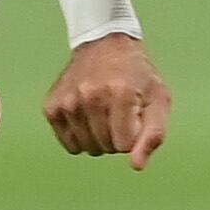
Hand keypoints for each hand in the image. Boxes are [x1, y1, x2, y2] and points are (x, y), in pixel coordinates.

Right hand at [43, 32, 172, 166]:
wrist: (104, 44)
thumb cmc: (136, 75)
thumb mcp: (158, 98)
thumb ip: (153, 134)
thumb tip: (136, 166)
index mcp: (119, 93)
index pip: (125, 146)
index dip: (133, 135)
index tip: (134, 115)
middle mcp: (90, 96)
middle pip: (106, 148)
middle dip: (117, 136)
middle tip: (119, 110)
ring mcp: (67, 101)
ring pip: (87, 148)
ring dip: (98, 137)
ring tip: (104, 111)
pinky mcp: (52, 107)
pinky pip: (69, 144)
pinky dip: (80, 136)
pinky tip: (87, 114)